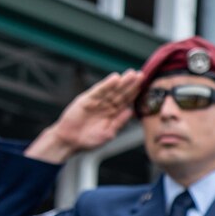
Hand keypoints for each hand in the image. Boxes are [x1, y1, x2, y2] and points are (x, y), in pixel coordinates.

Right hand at [27, 69, 144, 161]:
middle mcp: (105, 105)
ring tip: (132, 74)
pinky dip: (106, 85)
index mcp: (112, 113)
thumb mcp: (108, 133)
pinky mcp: (86, 100)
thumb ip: (119, 122)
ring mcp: (96, 102)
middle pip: (120, 93)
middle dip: (131, 84)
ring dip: (121, 82)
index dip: (135, 93)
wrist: (69, 142)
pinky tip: (115, 78)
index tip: (144, 85)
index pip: (125, 101)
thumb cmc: (88, 140)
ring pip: (111, 90)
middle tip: (142, 75)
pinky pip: (98, 91)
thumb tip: (131, 112)